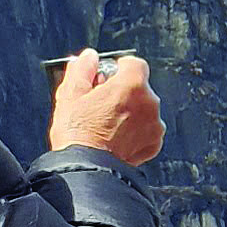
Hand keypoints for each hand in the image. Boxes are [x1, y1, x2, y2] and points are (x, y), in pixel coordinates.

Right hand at [50, 50, 162, 164]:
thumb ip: (83, 69)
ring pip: (144, 109)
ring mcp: (155, 125)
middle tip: (101, 103)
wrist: (86, 168)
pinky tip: (116, 137)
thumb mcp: (71, 93)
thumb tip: (90, 57)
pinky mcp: (154, 144)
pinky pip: (146, 130)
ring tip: (106, 123)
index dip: (119, 68)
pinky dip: (135, 131)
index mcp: (132, 85)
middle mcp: (150, 103)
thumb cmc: (76, 132)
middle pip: (139, 87)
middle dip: (123, 91)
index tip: (107, 75)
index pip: (134, 63)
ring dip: (130, 112)